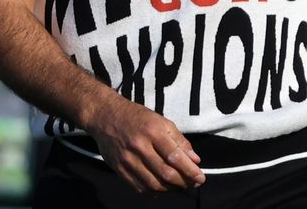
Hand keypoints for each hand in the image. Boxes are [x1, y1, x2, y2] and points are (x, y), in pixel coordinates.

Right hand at [88, 97, 204, 192]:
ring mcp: (127, 159)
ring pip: (153, 183)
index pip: (175, 156)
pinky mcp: (119, 168)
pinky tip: (162, 188)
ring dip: (170, 188)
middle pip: (165, 172)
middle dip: (183, 182)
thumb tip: (195, 160)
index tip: (200, 177)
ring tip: (179, 186)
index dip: (190, 170)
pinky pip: (138, 187)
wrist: (105, 116)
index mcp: (153, 131)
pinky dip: (153, 191)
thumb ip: (179, 140)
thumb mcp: (161, 121)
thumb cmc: (137, 117)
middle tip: (193, 184)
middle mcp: (139, 146)